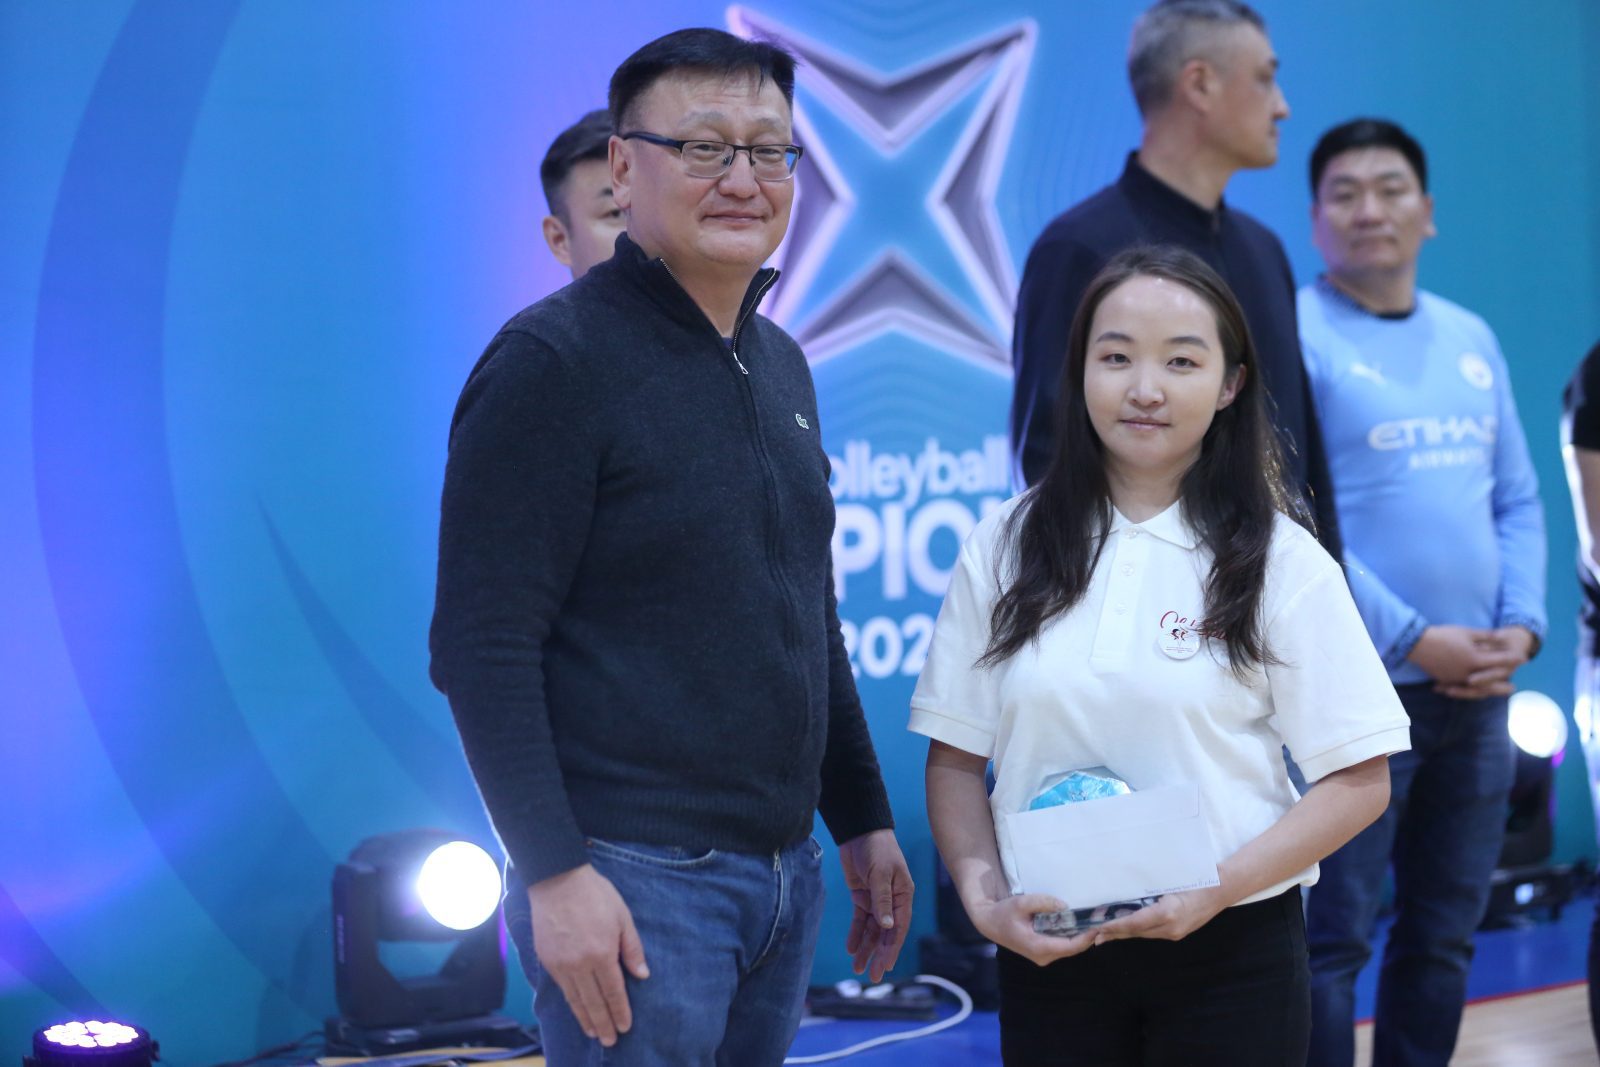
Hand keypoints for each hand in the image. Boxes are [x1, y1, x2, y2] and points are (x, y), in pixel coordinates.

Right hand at [528, 864, 648, 1047]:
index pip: (614, 992)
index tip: (625, 1027)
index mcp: (602, 954)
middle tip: (610, 1041)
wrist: (557, 880)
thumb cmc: (595, 895)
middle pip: (593, 1002)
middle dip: (603, 1024)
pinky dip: (571, 1003)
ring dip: (585, 1019)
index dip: (620, 1011)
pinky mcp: (547, 960)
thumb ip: (631, 948)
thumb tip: (642, 975)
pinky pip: (562, 988)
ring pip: (575, 999)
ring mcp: (561, 964)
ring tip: (593, 1033)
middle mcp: (580, 964)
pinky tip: (577, 1009)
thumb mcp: (623, 917)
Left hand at [837, 829, 913, 981]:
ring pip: (873, 930)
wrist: (859, 831)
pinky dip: (856, 934)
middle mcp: (892, 901)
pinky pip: (860, 920)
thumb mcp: (881, 873)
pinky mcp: (862, 896)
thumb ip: (882, 900)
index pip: (899, 927)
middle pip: (886, 934)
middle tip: (872, 976)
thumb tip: (887, 927)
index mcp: (903, 896)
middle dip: (879, 955)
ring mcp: (877, 900)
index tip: (885, 966)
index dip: (892, 948)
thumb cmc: (877, 849)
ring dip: (866, 948)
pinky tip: (851, 948)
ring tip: (857, 968)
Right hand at [968, 893, 1096, 965]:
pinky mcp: (1043, 952)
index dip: (1087, 938)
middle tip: (1099, 920)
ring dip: (1080, 936)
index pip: (1070, 947)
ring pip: (1068, 948)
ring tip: (1092, 920)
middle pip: (1072, 949)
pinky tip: (1078, 924)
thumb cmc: (1004, 912)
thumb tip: (1064, 906)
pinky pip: (1062, 946)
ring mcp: (1043, 956)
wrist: (989, 922)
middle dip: (1087, 936)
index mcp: (1038, 947)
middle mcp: (1043, 956)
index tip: (1098, 926)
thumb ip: (1043, 903)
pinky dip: (1072, 936)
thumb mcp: (1021, 903)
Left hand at [1091, 885, 1228, 943]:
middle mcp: (1170, 927)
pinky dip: (1135, 931)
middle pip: (1136, 932)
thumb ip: (1147, 889)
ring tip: (1101, 934)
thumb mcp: (1169, 880)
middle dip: (1113, 933)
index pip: (1135, 923)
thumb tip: (1122, 891)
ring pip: (1142, 934)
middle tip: (1092, 935)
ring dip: (1122, 933)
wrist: (1220, 891)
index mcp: (1168, 912)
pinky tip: (1123, 929)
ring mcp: (1174, 933)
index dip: (1115, 926)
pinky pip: (1151, 933)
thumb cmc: (1194, 879)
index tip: (1098, 927)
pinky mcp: (1176, 933)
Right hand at [1407, 625, 1518, 687]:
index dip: (1512, 659)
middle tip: (1514, 688)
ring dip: (1489, 691)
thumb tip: (1502, 637)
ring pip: (1477, 689)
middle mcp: (1468, 672)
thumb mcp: (1466, 632)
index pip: (1499, 661)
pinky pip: (1462, 689)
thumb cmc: (1443, 635)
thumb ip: (1486, 637)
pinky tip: (1474, 692)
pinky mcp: (1447, 680)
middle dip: (1503, 684)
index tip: (1523, 659)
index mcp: (1475, 659)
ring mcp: (1457, 678)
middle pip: (1491, 681)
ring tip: (1496, 694)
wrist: (1417, 644)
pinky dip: (1471, 692)